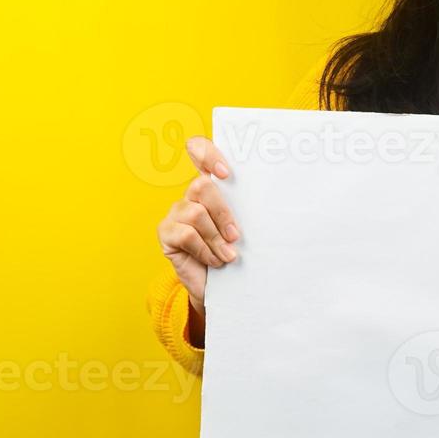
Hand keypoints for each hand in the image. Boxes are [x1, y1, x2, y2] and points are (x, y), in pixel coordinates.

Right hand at [155, 136, 239, 316]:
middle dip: (223, 213)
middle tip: (236, 237)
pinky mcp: (166, 232)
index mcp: (212, 186)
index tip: (226, 174)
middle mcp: (191, 195)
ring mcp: (176, 212)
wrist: (219, 286)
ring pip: (196, 213)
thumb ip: (248, 210)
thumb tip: (272, 199)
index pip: (199, 151)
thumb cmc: (235, 251)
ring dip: (216, 239)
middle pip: (202, 186)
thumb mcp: (244, 228)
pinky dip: (205, 250)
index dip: (208, 154)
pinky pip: (186, 234)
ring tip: (227, 256)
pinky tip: (213, 260)